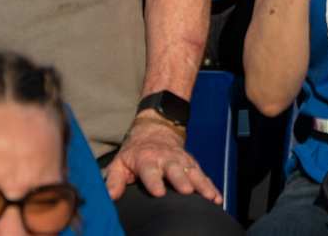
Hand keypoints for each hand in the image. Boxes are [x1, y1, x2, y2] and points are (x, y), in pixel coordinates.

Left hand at [105, 118, 221, 203]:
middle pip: (176, 170)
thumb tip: (109, 196)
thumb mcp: (120, 162)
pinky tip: (217, 198)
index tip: (158, 192)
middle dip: (182, 181)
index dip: (154, 181)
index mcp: (147, 159)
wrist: (156, 129)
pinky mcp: (192, 164)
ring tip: (209, 198)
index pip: (150, 171)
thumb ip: (114, 180)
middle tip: (187, 192)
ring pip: (194, 172)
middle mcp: (167, 159)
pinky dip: (211, 186)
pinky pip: (203, 176)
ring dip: (202, 185)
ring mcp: (182, 161)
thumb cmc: (135, 151)